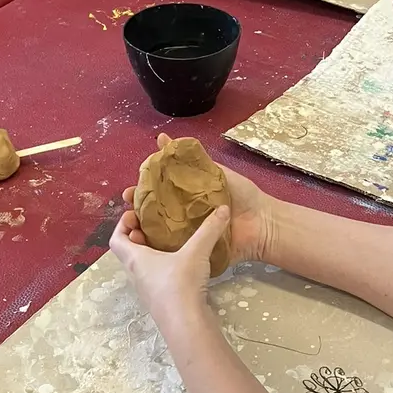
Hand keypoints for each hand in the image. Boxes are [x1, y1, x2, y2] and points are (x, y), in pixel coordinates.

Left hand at [110, 202, 229, 329]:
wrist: (186, 325)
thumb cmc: (180, 285)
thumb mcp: (196, 252)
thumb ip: (209, 229)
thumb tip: (223, 208)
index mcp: (135, 260)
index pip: (116, 239)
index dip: (122, 224)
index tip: (136, 214)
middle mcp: (136, 274)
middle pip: (128, 251)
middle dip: (138, 235)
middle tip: (155, 223)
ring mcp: (147, 290)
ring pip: (142, 266)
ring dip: (151, 251)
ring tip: (170, 239)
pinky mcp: (161, 301)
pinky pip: (156, 277)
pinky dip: (163, 266)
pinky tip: (183, 262)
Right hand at [119, 134, 275, 267]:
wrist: (264, 224)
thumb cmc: (244, 197)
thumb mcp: (218, 173)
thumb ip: (194, 159)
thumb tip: (163, 139)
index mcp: (187, 196)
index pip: (158, 193)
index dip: (142, 191)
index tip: (131, 190)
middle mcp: (183, 216)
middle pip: (154, 215)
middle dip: (137, 212)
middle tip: (128, 209)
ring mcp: (188, 237)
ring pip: (158, 234)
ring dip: (142, 231)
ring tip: (132, 228)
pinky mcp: (195, 253)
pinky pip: (173, 253)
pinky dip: (158, 250)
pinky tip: (145, 247)